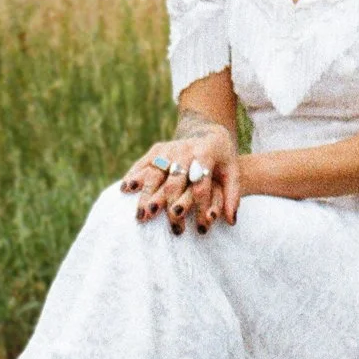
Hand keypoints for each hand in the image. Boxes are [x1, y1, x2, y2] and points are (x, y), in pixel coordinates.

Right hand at [119, 124, 239, 233]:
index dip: (201, 206)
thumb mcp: (232, 172)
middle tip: (166, 225)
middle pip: (175, 181)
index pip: (202, 184)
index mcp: (207, 154)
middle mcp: (185, 150)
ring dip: (146, 194)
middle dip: (168, 204)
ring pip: (155, 173)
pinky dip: (133, 175)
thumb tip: (231, 221)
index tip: (201, 228)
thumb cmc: (221, 158)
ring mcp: (169, 149)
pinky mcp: (157, 148)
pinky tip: (125, 189)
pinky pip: (143, 163)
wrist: (207, 130)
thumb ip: (233, 195)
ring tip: (141, 215)